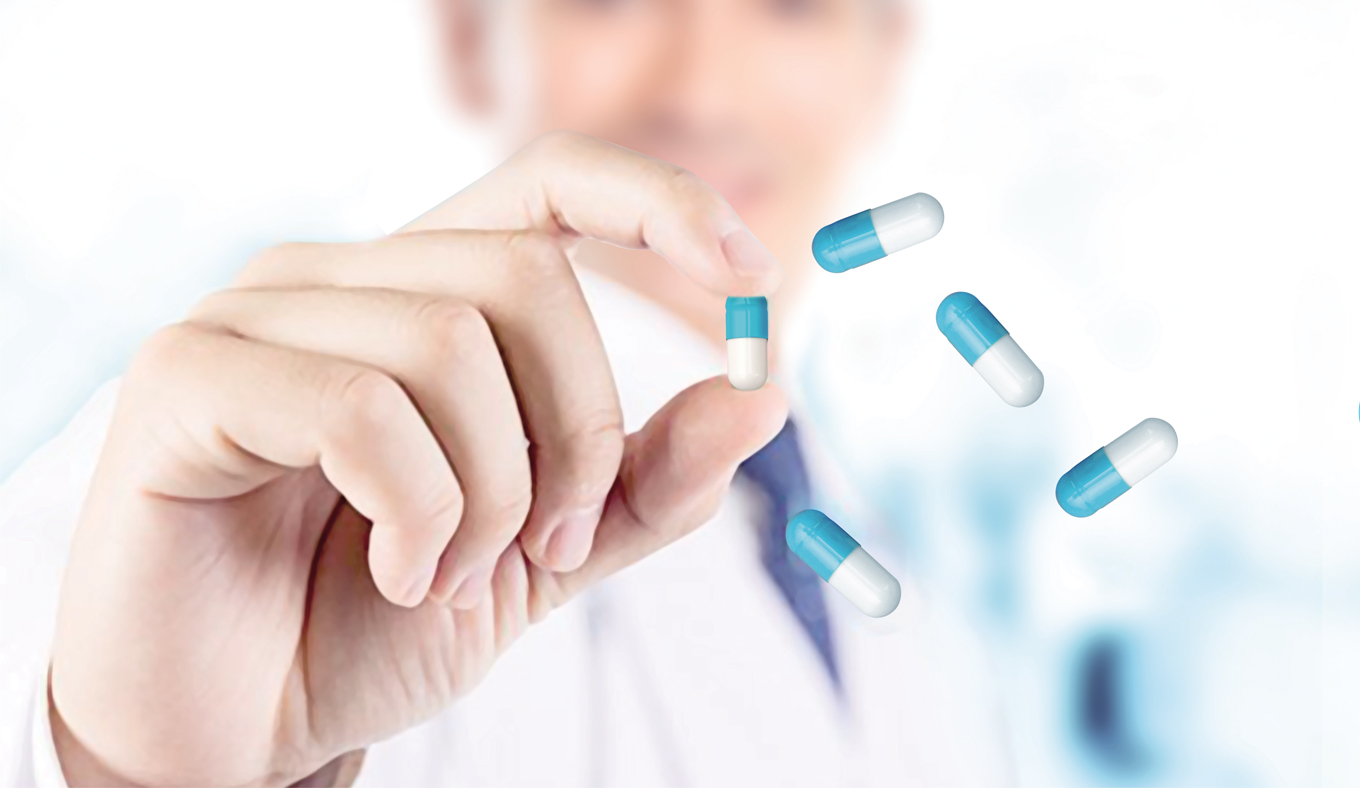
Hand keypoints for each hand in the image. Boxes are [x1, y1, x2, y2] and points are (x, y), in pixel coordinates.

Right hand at [47, 132, 789, 785]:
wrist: (244, 727)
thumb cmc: (375, 622)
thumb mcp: (550, 553)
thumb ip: (650, 480)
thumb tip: (765, 393)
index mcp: (426, 295)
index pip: (551, 182)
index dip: (659, 204)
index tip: (755, 275)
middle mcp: (338, 279)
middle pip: (526, 275)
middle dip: (578, 431)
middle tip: (549, 543)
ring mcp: (252, 315)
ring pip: (449, 340)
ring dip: (488, 495)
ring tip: (444, 575)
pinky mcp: (185, 377)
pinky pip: (359, 407)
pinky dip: (414, 511)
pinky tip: (396, 572)